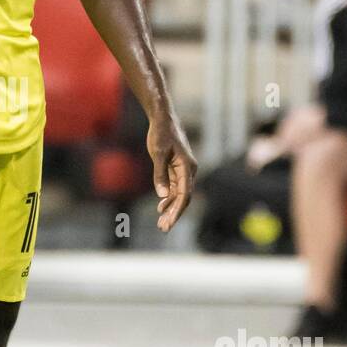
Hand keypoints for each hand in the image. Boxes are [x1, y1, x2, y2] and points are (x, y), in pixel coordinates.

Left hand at [147, 113, 196, 232]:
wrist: (163, 118)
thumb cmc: (161, 133)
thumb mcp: (157, 153)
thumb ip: (160, 174)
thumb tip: (162, 195)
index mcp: (187, 167)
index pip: (184, 195)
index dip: (177, 211)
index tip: (169, 223)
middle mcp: (188, 171)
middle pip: (183, 198)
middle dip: (174, 214)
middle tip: (163, 228)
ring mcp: (183, 170)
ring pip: (179, 194)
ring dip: (170, 208)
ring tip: (161, 223)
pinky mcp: (176, 169)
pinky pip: (174, 188)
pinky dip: (168, 198)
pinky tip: (161, 208)